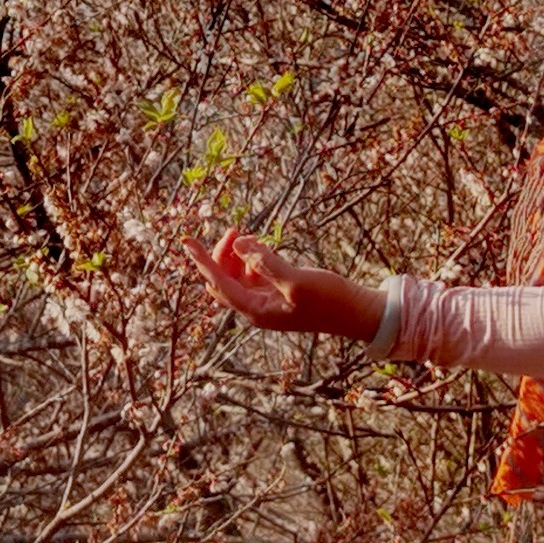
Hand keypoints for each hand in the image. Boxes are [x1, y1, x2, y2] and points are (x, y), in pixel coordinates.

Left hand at [191, 223, 381, 340]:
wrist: (358, 312)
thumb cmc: (331, 300)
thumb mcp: (298, 280)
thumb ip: (266, 262)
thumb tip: (239, 245)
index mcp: (256, 310)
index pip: (218, 282)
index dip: (202, 260)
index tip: (185, 240)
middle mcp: (257, 308)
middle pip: (223, 280)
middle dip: (222, 255)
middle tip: (234, 229)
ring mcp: (268, 301)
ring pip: (237, 276)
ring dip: (237, 256)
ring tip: (248, 236)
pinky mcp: (279, 293)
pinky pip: (253, 275)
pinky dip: (252, 259)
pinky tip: (261, 246)